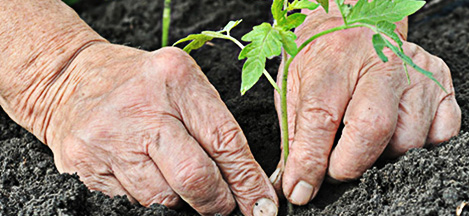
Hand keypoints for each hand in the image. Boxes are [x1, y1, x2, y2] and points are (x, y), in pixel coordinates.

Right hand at [44, 44, 277, 215]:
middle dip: (217, 201)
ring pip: (163, 199)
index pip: (224, 141)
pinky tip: (149, 178)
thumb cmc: (140, 84)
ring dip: (182, 202)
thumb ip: (215, 127)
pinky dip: (151, 199)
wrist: (68, 79)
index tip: (262, 204)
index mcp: (175, 79)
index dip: (248, 180)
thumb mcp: (183, 85)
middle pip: (194, 177)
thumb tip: (249, 186)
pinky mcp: (85, 167)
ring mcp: (108, 140)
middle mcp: (141, 109)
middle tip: (225, 205)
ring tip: (179, 183)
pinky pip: (132, 203)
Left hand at [270, 8, 461, 204]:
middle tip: (336, 168)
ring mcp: (418, 72)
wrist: (355, 22)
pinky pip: (442, 135)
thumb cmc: (324, 57)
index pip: (322, 117)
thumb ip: (296, 136)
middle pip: (374, 128)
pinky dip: (420, 145)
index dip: (310, 161)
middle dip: (350, 163)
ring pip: (409, 140)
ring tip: (366, 140)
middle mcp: (383, 61)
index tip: (301, 188)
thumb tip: (298, 184)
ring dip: (384, 155)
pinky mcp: (442, 83)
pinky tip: (398, 132)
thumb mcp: (295, 87)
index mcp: (336, 57)